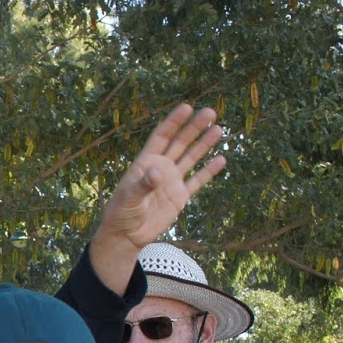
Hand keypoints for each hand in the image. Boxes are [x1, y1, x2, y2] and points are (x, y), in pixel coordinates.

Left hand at [89, 104, 227, 290]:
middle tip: (210, 112)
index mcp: (145, 163)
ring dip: (204, 144)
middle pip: (180, 143)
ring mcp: (171, 181)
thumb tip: (158, 172)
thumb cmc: (121, 214)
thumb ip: (143, 185)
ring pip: (191, 158)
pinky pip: (197, 181)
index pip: (162, 137)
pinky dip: (208, 171)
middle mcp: (160, 168)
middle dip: (194, 128)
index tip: (187, 107)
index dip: (174, 122)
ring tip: (218, 129)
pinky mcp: (180, 196)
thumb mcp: (129, 199)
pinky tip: (221, 159)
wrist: (127, 235)